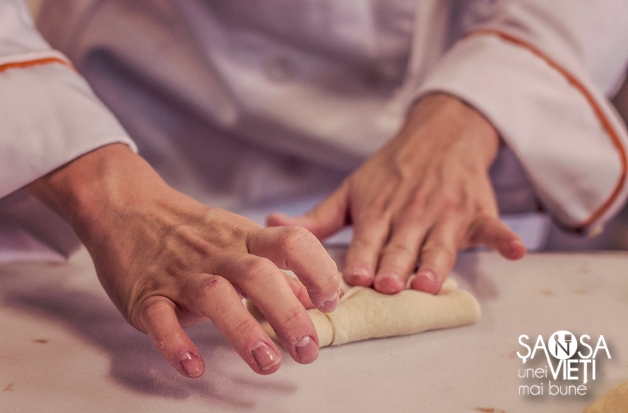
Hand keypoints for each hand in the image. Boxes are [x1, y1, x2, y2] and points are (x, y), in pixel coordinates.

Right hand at [28, 144, 339, 377]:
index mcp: (243, 238)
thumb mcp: (238, 239)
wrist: (126, 207)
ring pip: (214, 295)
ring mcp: (179, 273)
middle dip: (287, 313)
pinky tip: (193, 367)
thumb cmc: (190, 230)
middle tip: (307, 351)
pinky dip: (176, 343)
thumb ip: (276, 268)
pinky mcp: (145, 293)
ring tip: (267, 363)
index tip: (332, 300)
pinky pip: (159, 319)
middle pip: (257, 274)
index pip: (291, 243)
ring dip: (243, 330)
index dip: (317, 269)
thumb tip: (314, 298)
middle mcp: (216, 253)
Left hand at [268, 94, 525, 293]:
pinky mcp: (476, 211)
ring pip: (441, 242)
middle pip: (402, 245)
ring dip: (436, 261)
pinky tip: (515, 251)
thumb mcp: (351, 190)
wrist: (439, 133)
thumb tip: (269, 227)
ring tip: (428, 282)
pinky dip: (504, 238)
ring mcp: (446, 213)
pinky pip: (493, 227)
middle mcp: (411, 213)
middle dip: (394, 265)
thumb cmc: (390, 170)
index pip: (367, 238)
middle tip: (386, 284)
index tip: (352, 277)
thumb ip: (316, 219)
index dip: (360, 256)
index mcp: (378, 210)